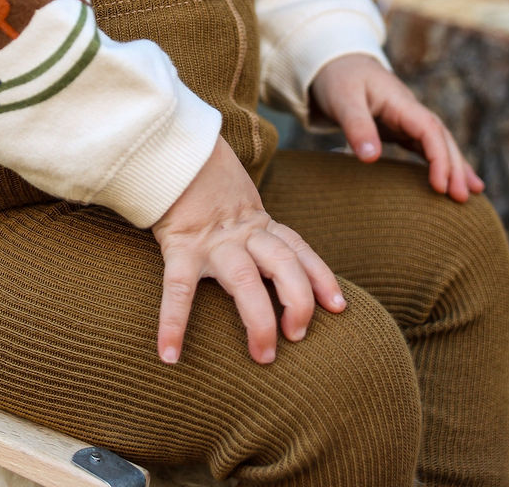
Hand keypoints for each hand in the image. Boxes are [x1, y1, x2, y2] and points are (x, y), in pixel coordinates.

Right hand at [150, 136, 345, 365]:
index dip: (321, 277)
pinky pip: (179, 287)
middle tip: (297, 337)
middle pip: (283, 263)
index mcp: (258, 223)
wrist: (171, 153)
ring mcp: (211, 241)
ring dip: (259, 319)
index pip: (299, 249)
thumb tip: (272, 268)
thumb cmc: (204, 187)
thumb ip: (254, 231)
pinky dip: (174, 322)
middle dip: (298, 301)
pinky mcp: (180, 245)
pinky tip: (169, 354)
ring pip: (245, 279)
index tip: (339, 307)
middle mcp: (242, 233)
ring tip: (263, 355)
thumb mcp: (238, 207)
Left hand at [309, 53, 483, 201]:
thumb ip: (356, 126)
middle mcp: (409, 110)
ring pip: (438, 142)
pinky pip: (424, 146)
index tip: (440, 186)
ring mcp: (406, 119)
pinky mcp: (398, 127)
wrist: (333, 62)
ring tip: (472, 194)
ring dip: (454, 166)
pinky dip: (438, 162)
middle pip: (441, 137)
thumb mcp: (342, 100)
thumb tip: (371, 158)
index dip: (439, 158)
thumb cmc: (338, 78)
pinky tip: (447, 180)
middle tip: (462, 198)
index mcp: (400, 101)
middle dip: (455, 167)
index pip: (430, 130)